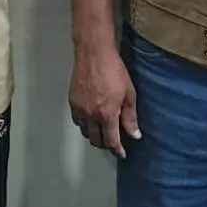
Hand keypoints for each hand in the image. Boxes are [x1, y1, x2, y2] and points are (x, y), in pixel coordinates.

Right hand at [69, 40, 140, 157]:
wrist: (93, 53)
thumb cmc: (114, 70)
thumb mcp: (129, 93)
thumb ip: (130, 117)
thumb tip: (135, 134)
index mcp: (107, 114)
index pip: (111, 140)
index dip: (118, 149)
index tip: (122, 153)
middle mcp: (91, 114)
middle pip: (96, 139)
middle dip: (105, 143)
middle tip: (113, 141)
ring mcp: (79, 108)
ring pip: (85, 131)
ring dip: (93, 134)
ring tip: (101, 130)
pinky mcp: (72, 101)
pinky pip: (77, 120)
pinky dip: (84, 124)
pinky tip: (90, 119)